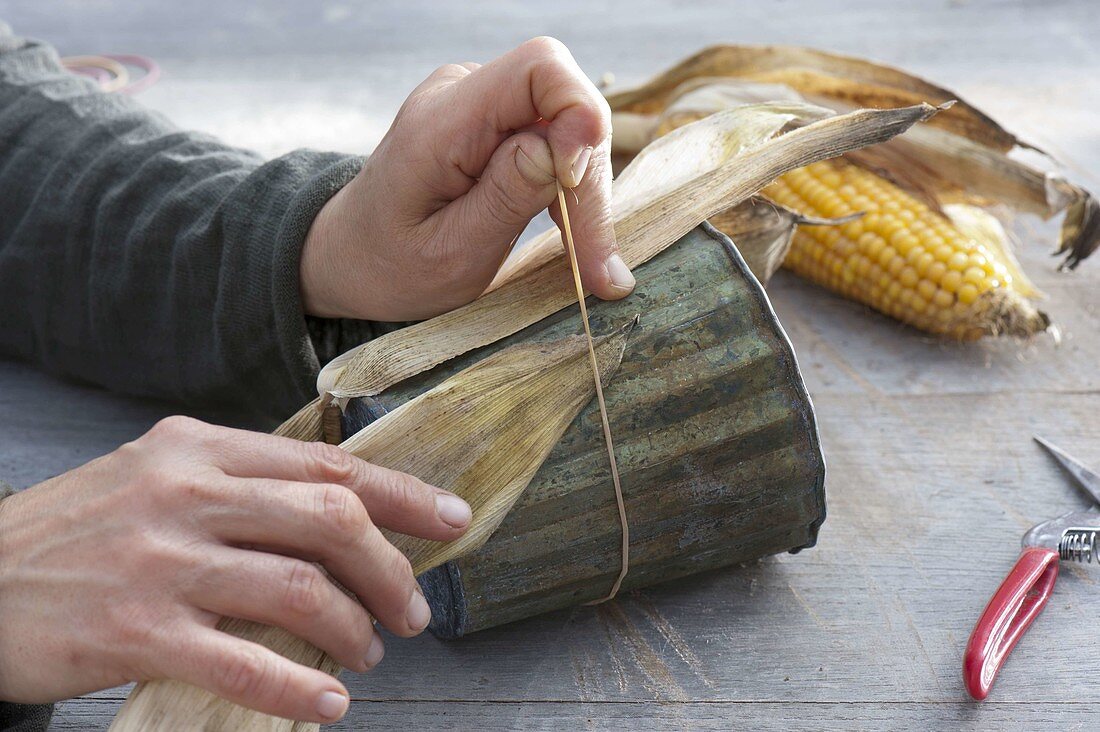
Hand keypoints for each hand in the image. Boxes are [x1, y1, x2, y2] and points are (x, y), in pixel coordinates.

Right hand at [0, 416, 469, 723]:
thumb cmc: (83, 532)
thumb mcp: (158, 477)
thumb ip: (243, 485)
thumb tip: (345, 515)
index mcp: (200, 448)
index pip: (328, 465)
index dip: (402, 495)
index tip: (451, 521)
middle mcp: (185, 491)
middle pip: (329, 519)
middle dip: (390, 570)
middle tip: (413, 612)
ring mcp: (159, 561)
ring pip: (298, 589)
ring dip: (353, 628)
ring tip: (367, 653)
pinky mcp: (133, 630)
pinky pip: (243, 663)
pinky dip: (299, 686)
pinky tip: (328, 701)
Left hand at [300, 36, 633, 321]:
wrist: (352, 259)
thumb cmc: (391, 265)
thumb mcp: (449, 254)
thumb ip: (506, 196)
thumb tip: (566, 146)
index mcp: (442, 122)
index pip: (538, 68)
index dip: (578, 115)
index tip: (575, 186)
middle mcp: (462, 96)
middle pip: (564, 104)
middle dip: (591, 182)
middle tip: (601, 267)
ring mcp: (480, 107)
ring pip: (569, 128)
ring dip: (589, 196)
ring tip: (594, 268)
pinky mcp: (494, 126)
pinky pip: (555, 144)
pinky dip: (573, 193)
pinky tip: (578, 242)